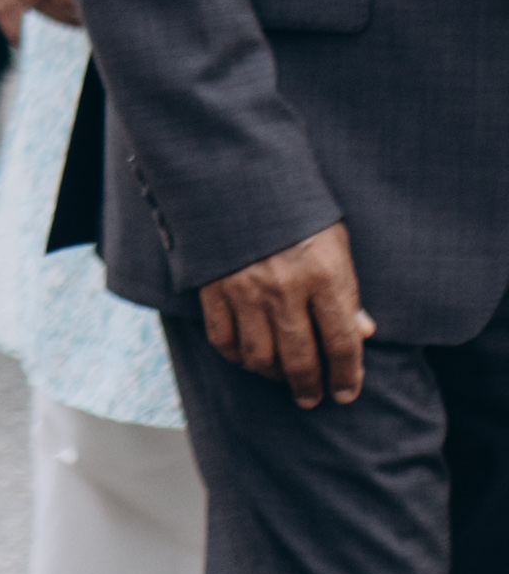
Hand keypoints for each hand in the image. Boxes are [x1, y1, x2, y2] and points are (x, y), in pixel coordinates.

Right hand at [202, 223, 372, 408]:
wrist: (236, 175)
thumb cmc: (294, 210)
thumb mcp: (334, 243)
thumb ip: (347, 290)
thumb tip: (362, 332)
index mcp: (324, 274)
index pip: (342, 343)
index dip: (348, 375)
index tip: (346, 392)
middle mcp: (284, 287)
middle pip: (300, 358)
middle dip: (309, 387)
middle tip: (312, 398)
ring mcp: (244, 289)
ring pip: (259, 356)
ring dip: (273, 376)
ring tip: (282, 378)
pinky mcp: (212, 286)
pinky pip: (223, 338)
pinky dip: (236, 356)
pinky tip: (248, 358)